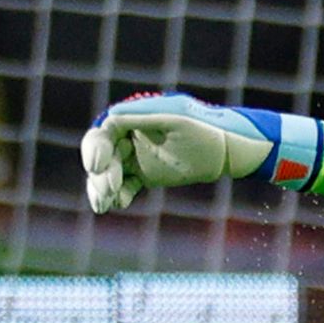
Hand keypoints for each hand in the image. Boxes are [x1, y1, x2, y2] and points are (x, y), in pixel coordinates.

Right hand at [81, 93, 323, 211]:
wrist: (228, 150)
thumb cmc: (204, 129)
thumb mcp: (174, 121)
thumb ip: (142, 118)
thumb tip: (110, 119)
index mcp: (135, 118)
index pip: (104, 133)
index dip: (95, 148)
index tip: (97, 165)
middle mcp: (132, 137)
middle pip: (104, 156)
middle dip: (101, 173)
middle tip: (109, 189)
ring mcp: (138, 157)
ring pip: (110, 174)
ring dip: (103, 189)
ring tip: (104, 205)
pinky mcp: (146, 175)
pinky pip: (125, 187)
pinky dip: (119, 196)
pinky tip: (120, 203)